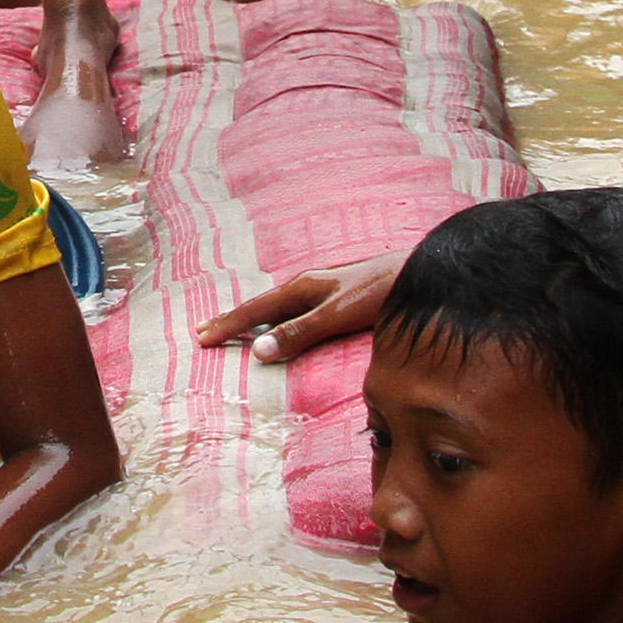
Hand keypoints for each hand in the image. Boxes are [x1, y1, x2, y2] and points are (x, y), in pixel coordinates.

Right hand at [194, 253, 405, 362]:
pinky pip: (296, 311)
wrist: (419, 272)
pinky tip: (283, 326)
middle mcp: (309, 285)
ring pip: (279, 307)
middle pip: (262, 305)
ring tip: (236, 329)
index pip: (255, 309)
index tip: (202, 338)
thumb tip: (258, 350)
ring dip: (255, 319)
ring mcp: (324, 289)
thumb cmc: (381, 291)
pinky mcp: (339, 298)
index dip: (229, 325)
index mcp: (302, 287)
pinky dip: (278, 320)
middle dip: (234, 319)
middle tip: (205, 332)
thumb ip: (300, 332)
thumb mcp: (337, 314)